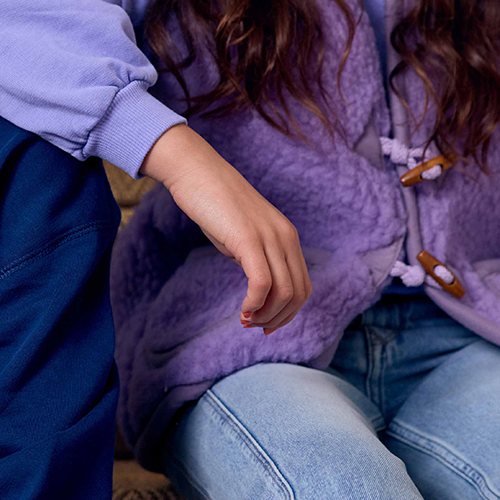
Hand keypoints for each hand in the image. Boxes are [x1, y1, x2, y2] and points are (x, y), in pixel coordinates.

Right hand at [141, 124, 310, 333]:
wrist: (197, 173)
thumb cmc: (214, 204)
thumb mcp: (242, 235)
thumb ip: (255, 257)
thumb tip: (258, 288)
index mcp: (287, 237)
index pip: (303, 286)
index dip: (287, 312)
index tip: (264, 323)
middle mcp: (285, 237)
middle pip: (299, 293)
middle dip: (278, 318)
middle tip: (253, 326)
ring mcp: (269, 237)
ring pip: (285, 292)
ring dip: (266, 315)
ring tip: (245, 319)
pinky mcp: (248, 239)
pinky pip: (262, 284)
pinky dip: (254, 305)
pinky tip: (242, 309)